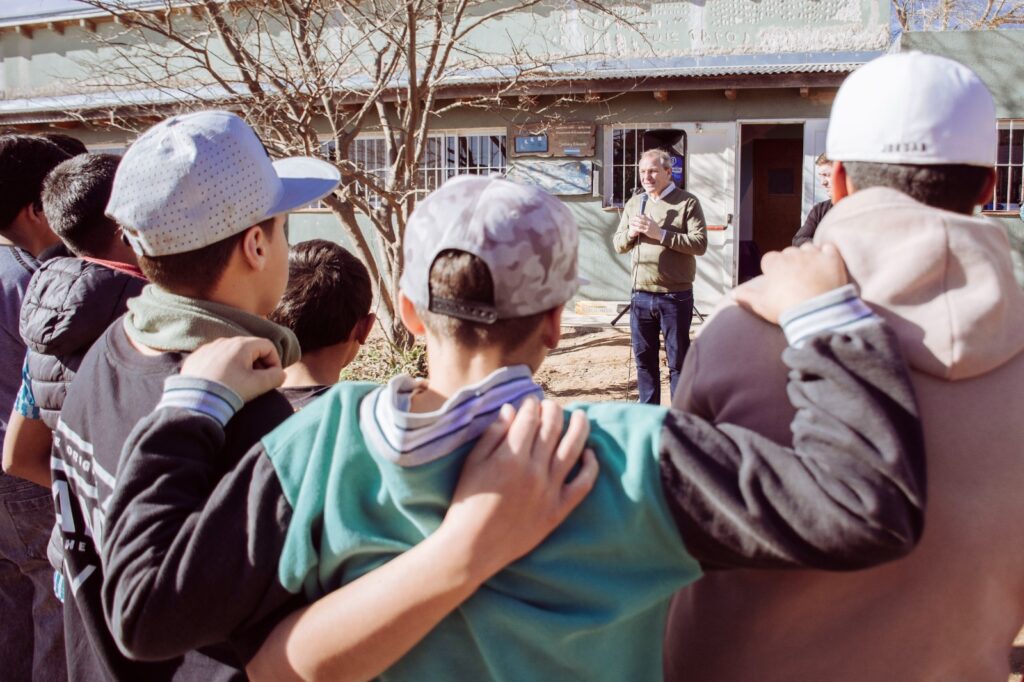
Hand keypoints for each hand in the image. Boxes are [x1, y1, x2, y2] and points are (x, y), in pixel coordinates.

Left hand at [180, 337, 285, 401]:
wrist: (195, 400)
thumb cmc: (229, 390)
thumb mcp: (258, 385)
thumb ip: (276, 377)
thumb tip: (280, 374)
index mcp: (241, 345)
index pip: (268, 346)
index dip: (275, 362)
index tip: (273, 377)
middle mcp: (224, 341)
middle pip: (251, 349)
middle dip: (259, 364)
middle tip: (258, 382)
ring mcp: (209, 348)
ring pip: (233, 354)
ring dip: (242, 366)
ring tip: (240, 384)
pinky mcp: (197, 358)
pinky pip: (217, 359)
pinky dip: (224, 368)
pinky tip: (222, 383)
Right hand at [439, 397, 598, 580]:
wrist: (472, 547)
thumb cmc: (467, 504)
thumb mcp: (472, 464)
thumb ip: (492, 435)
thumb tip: (511, 410)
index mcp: (510, 457)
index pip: (529, 419)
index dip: (531, 405)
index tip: (531, 400)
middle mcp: (534, 470)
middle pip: (552, 429)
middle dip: (553, 410)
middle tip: (551, 405)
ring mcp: (549, 490)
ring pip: (573, 449)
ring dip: (579, 427)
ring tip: (580, 416)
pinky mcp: (558, 510)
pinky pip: (583, 484)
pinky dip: (590, 466)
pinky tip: (589, 453)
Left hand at [629, 214, 662, 240]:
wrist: (659, 233)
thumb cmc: (656, 227)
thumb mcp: (654, 221)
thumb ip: (650, 217)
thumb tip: (649, 212)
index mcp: (650, 220)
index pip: (644, 217)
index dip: (639, 216)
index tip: (635, 215)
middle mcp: (649, 223)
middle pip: (641, 220)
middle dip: (636, 219)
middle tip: (631, 219)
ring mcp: (648, 227)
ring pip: (640, 225)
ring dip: (635, 224)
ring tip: (631, 223)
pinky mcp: (647, 231)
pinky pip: (641, 230)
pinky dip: (637, 229)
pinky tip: (634, 228)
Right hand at [732, 243, 848, 323]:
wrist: (816, 313)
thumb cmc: (786, 309)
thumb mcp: (761, 305)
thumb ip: (746, 297)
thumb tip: (734, 294)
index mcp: (775, 264)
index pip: (769, 259)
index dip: (772, 269)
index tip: (776, 279)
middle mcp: (793, 255)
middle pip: (789, 252)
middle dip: (790, 262)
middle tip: (794, 278)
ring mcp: (813, 255)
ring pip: (808, 248)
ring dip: (808, 255)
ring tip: (810, 270)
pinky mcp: (832, 259)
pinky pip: (829, 248)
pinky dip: (827, 253)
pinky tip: (826, 262)